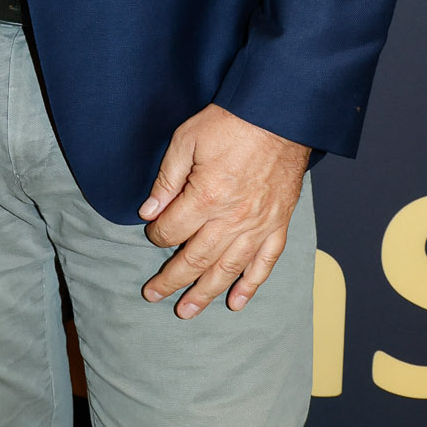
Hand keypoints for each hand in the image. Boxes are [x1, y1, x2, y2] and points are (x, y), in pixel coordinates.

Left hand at [139, 104, 308, 316]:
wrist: (278, 115)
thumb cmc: (231, 123)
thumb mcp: (186, 140)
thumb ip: (167, 179)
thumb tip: (148, 212)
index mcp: (206, 197)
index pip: (172, 231)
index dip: (156, 235)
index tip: (151, 232)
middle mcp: (232, 218)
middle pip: (195, 259)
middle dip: (171, 279)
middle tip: (153, 295)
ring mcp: (258, 225)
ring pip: (227, 269)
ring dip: (205, 293)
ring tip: (187, 311)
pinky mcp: (278, 224)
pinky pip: (264, 263)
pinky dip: (250, 285)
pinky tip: (236, 302)